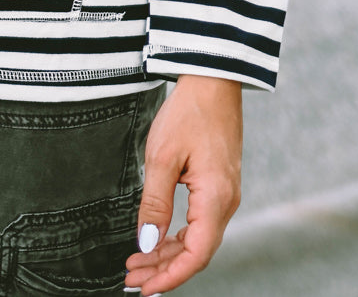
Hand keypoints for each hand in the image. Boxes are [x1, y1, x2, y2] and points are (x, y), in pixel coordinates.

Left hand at [124, 75, 241, 293]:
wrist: (213, 80)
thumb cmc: (188, 113)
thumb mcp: (162, 157)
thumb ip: (154, 203)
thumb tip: (146, 243)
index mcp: (216, 199)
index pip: (196, 256)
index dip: (169, 276)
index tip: (144, 288)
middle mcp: (226, 202)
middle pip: (197, 252)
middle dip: (163, 268)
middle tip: (131, 276)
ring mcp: (226, 194)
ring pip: (198, 238)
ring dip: (169, 253)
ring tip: (138, 261)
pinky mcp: (220, 185)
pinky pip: (201, 222)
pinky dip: (178, 235)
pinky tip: (158, 238)